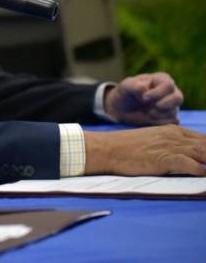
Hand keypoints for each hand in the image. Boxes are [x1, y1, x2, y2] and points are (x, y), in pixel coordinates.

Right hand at [84, 125, 205, 175]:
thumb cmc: (128, 147)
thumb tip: (188, 156)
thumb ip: (171, 144)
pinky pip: (188, 164)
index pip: (204, 139)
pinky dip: (200, 170)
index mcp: (174, 130)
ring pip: (203, 153)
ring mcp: (170, 146)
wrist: (108, 148)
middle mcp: (175, 136)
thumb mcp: (153, 140)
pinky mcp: (163, 158)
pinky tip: (203, 174)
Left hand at [104, 72, 182, 124]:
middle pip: (178, 98)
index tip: (144, 98)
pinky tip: (150, 119)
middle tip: (149, 109)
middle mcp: (170, 91)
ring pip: (174, 111)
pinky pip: (172, 122)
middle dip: (163, 105)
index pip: (168, 85)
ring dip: (159, 115)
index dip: (157, 93)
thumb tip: (143, 88)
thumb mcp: (126, 86)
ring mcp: (172, 105)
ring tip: (147, 113)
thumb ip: (134, 86)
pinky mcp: (170, 117)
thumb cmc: (126, 92)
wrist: (122, 108)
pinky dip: (160, 122)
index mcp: (161, 79)